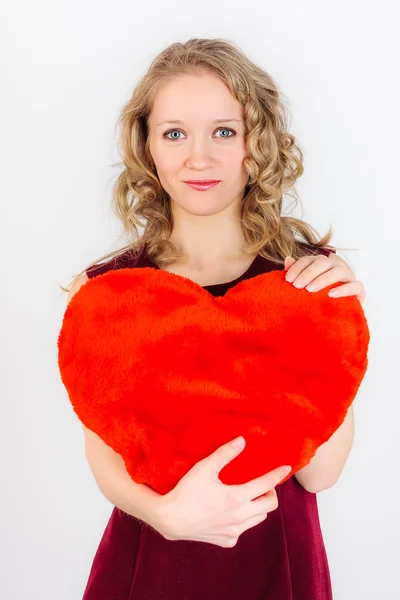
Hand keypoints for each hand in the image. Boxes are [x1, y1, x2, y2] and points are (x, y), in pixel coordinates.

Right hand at [155, 437, 290, 547]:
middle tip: (262, 484)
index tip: (286, 467)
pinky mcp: (227, 541)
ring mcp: (234, 531)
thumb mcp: (204, 468)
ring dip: (258, 506)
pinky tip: (232, 511)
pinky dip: (244, 519)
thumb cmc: (186, 491)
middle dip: (271, 493)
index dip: (277, 474)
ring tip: (249, 496)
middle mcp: (239, 518)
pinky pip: (244, 529)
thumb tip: (242, 440)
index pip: (266, 485)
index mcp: (236, 498)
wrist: (170, 519)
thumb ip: (225, 454)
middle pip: (270, 505)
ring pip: (259, 518)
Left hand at [284, 253, 365, 302]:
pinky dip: (344, 289)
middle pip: (323, 263)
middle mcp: (336, 266)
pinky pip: (356, 286)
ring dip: (323, 279)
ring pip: (339, 271)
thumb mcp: (305, 285)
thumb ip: (297, 272)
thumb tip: (288, 259)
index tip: (288, 279)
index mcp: (322, 263)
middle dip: (308, 273)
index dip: (297, 267)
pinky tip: (331, 294)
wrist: (337, 312)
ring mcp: (349, 277)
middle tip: (297, 285)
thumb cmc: (317, 296)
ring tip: (310, 289)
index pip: (309, 260)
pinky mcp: (359, 291)